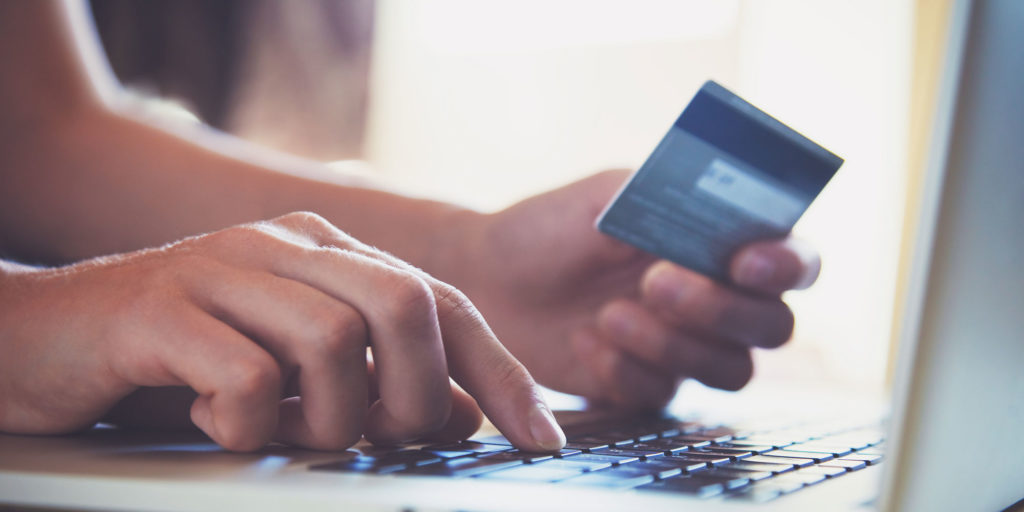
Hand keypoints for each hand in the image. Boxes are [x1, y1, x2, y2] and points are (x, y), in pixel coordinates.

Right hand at [0, 212, 564, 451]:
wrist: (40, 337)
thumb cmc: (179, 359)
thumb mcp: (293, 374)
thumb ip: (377, 382)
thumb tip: (463, 413)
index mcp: (326, 252)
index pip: (442, 301)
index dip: (501, 373)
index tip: (542, 438)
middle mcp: (283, 245)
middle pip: (404, 304)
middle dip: (416, 394)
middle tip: (383, 438)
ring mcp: (220, 268)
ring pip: (332, 343)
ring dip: (325, 419)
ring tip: (282, 432)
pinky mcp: (160, 308)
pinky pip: (245, 377)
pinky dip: (244, 425)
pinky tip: (210, 422)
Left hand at [445, 171, 819, 407]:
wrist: (491, 276)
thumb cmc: (554, 226)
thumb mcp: (609, 195)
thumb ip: (667, 198)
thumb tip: (718, 204)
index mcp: (722, 245)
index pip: (794, 261)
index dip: (788, 265)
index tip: (745, 261)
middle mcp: (718, 301)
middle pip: (773, 326)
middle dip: (720, 308)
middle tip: (655, 282)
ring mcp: (686, 349)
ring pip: (731, 370)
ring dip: (674, 344)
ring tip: (609, 314)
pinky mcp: (647, 387)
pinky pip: (664, 396)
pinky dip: (625, 370)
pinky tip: (585, 339)